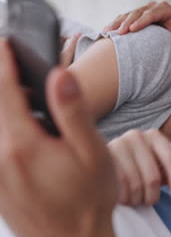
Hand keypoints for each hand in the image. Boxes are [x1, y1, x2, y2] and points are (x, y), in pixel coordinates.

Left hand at [0, 40, 116, 236]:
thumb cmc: (90, 197)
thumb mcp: (92, 151)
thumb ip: (73, 111)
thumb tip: (59, 74)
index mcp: (22, 144)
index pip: (5, 91)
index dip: (4, 62)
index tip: (4, 42)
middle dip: (2, 81)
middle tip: (11, 62)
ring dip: (4, 106)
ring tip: (26, 97)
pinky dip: (5, 128)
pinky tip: (23, 129)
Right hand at [102, 1, 170, 46]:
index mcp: (163, 9)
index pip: (151, 14)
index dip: (141, 21)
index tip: (132, 30)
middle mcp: (151, 7)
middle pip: (136, 13)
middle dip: (127, 22)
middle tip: (119, 33)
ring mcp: (142, 10)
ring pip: (127, 15)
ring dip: (117, 23)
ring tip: (108, 32)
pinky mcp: (135, 16)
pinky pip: (123, 18)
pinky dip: (114, 24)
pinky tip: (106, 32)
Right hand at [108, 129, 170, 205]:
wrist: (102, 160)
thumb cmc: (138, 166)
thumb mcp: (156, 165)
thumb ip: (168, 172)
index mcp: (154, 135)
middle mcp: (136, 135)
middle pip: (154, 177)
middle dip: (153, 196)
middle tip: (149, 201)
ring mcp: (118, 145)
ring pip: (136, 184)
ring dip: (138, 198)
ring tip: (136, 199)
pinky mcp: (102, 158)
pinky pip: (119, 186)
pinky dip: (125, 197)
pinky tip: (124, 198)